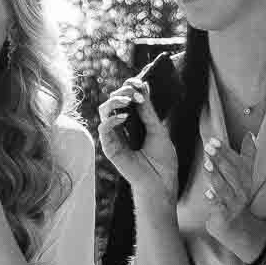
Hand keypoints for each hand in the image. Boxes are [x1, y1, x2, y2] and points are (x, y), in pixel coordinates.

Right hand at [95, 77, 179, 191]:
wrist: (161, 182)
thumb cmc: (162, 159)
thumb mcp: (157, 129)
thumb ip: (147, 110)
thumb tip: (142, 86)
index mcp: (133, 123)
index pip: (125, 100)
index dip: (129, 88)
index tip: (139, 82)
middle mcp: (121, 128)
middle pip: (112, 102)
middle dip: (122, 92)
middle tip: (135, 92)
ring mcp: (113, 138)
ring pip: (104, 111)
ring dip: (115, 102)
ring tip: (129, 101)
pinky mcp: (109, 148)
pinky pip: (103, 129)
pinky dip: (112, 120)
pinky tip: (125, 117)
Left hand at [199, 136, 265, 259]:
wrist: (238, 226)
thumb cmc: (237, 196)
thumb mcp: (243, 176)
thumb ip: (247, 155)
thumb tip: (250, 135)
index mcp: (245, 178)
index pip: (236, 162)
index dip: (226, 151)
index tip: (215, 141)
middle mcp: (241, 189)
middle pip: (231, 172)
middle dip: (220, 159)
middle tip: (209, 148)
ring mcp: (233, 202)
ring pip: (224, 188)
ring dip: (215, 176)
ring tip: (207, 165)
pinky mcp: (225, 215)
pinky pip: (219, 206)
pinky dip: (213, 200)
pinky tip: (206, 193)